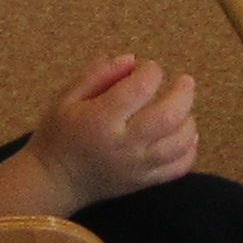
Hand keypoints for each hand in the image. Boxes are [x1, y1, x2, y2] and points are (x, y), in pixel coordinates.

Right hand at [27, 51, 199, 205]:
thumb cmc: (59, 134)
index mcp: (101, 119)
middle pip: (169, 116)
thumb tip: (133, 60)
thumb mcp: (67, 97)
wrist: (53, 181)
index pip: (139, 89)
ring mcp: (137, 166)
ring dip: (188, 120)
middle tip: (185, 81)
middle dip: (183, 93)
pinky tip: (186, 135)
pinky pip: (178, 168)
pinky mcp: (143, 182)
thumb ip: (99, 74)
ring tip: (183, 107)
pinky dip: (190, 149)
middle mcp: (123, 144)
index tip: (149, 68)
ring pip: (179, 143)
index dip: (151, 72)